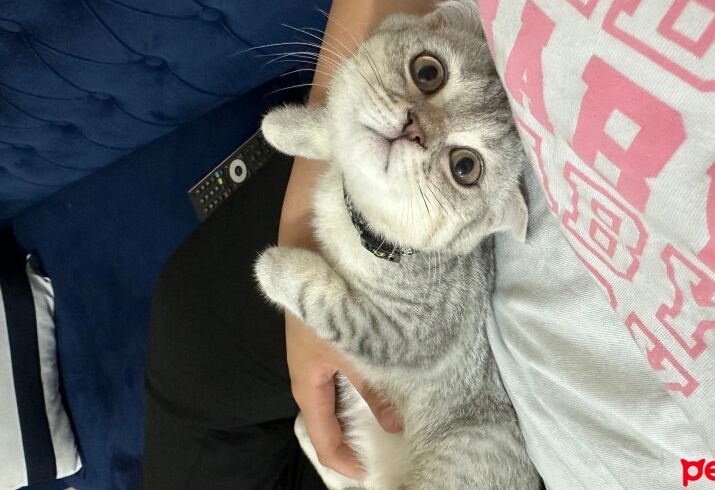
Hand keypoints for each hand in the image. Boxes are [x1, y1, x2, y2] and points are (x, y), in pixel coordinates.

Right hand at [285, 313, 401, 477]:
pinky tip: (381, 389)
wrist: (311, 257)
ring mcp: (316, 362)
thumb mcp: (352, 352)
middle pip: (328, 424)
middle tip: (383, 455)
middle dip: (353, 443)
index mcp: (307, 388)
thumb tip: (395, 424)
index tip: (371, 474)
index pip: (324, 442)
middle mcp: (309, 379)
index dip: (346, 463)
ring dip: (357, 416)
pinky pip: (341, 382)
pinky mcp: (326, 344)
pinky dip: (359, 392)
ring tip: (387, 428)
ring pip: (336, 402)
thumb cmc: (325, 307)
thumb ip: (374, 390)